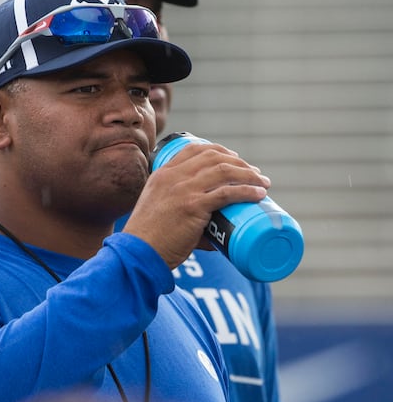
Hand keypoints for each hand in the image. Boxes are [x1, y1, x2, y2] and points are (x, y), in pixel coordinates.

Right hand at [123, 142, 269, 269]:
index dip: (218, 150)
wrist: (139, 252)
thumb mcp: (157, 211)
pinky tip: (258, 194)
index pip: (194, 149)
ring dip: (249, 174)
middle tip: (254, 174)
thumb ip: (179, 215)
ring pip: (224, 171)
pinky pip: (226, 193)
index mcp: (162, 174)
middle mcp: (173, 177)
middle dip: (239, 162)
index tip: (234, 159)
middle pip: (214, 157)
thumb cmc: (148, 240)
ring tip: (263, 183)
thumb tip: (212, 237)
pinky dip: (246, 191)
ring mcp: (183, 190)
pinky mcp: (193, 206)